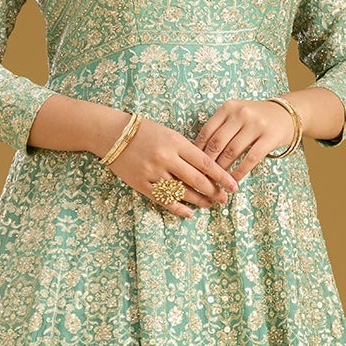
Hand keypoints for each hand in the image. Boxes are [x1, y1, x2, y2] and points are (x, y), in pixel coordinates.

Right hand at [103, 116, 238, 217]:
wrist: (112, 134)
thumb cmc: (145, 132)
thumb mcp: (170, 134)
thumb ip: (187, 150)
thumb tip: (208, 170)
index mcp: (176, 142)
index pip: (205, 162)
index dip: (221, 176)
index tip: (233, 186)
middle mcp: (166, 158)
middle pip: (196, 180)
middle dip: (213, 191)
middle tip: (224, 199)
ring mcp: (153, 172)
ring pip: (182, 192)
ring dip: (199, 201)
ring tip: (209, 205)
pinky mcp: (141, 184)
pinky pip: (164, 200)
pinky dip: (178, 208)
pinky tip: (189, 213)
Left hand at [193, 98, 294, 181]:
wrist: (288, 114)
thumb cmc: (256, 118)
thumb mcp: (236, 115)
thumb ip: (220, 128)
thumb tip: (198, 154)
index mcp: (228, 107)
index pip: (207, 132)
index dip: (197, 151)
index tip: (192, 166)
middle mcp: (241, 113)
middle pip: (217, 143)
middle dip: (208, 163)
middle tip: (202, 177)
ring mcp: (256, 125)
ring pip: (232, 152)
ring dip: (222, 170)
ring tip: (216, 182)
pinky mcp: (269, 137)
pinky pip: (250, 159)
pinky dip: (239, 172)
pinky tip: (234, 181)